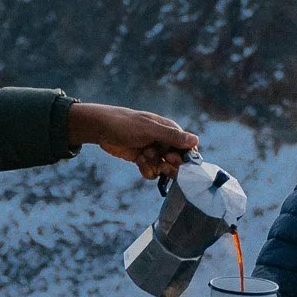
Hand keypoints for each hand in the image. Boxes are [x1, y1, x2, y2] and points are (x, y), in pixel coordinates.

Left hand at [70, 102, 198, 179]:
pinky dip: (146, 169)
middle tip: (161, 162)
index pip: (187, 148)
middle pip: (177, 161)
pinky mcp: (143, 159)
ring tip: (143, 155)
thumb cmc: (125, 124)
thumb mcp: (149, 130)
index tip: (175, 160)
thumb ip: (172, 136)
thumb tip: (196, 140)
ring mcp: (153, 151)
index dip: (185, 158)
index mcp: (169, 130)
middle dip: (169, 164)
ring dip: (154, 165)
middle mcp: (164, 141)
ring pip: (164, 168)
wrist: (100, 129)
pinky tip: (138, 160)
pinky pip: (152, 171)